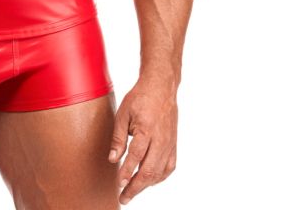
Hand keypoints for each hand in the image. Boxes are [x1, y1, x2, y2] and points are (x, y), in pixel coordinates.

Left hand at [107, 78, 177, 204]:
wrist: (161, 88)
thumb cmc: (140, 98)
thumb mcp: (123, 113)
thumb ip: (118, 137)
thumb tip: (113, 159)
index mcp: (147, 129)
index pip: (136, 156)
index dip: (127, 172)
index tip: (119, 184)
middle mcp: (161, 139)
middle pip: (149, 170)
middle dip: (135, 187)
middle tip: (123, 197)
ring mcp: (170, 143)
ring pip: (160, 172)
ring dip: (146, 185)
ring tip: (132, 191)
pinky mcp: (174, 145)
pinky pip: (169, 167)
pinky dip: (159, 178)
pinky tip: (149, 181)